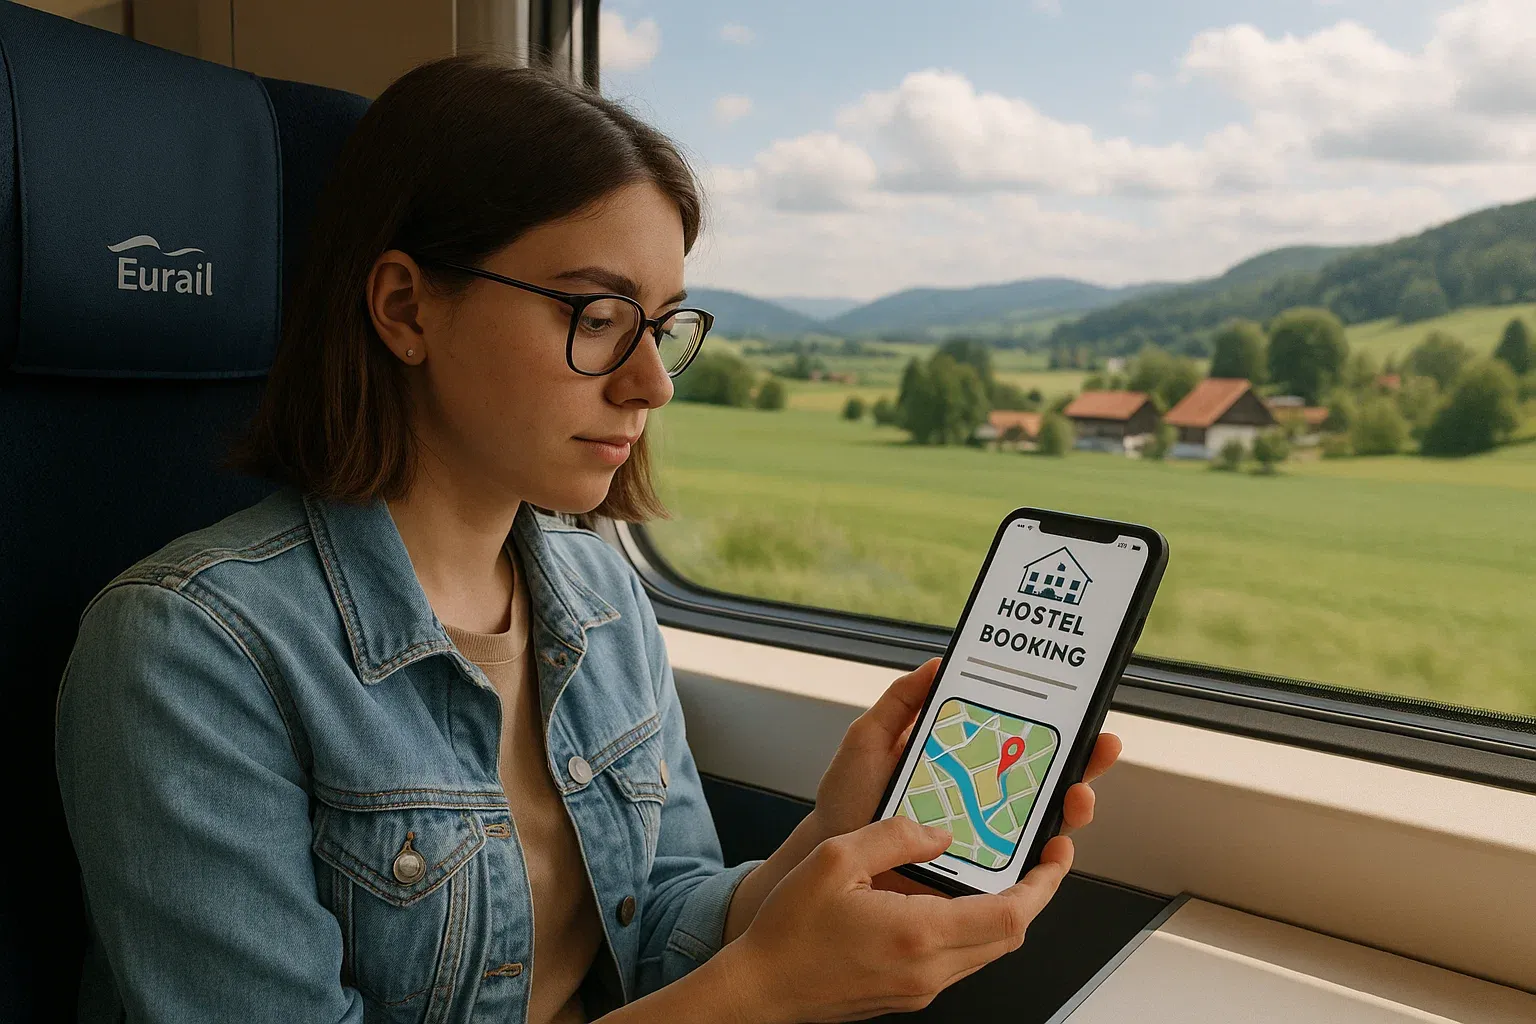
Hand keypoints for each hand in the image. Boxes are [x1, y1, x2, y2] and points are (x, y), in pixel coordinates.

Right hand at [719, 816, 1074, 1022]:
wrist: (762, 988)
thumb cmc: (789, 932)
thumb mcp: (837, 859)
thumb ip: (895, 836)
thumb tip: (939, 834)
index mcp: (918, 934)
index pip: (1010, 916)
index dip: (1043, 885)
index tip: (1055, 855)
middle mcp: (928, 970)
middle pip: (1008, 937)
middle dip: (1032, 896)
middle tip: (1038, 857)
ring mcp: (920, 987)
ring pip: (986, 950)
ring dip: (1002, 913)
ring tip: (999, 872)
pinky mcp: (909, 993)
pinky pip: (958, 959)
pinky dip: (971, 928)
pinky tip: (952, 899)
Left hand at [806, 657, 1122, 891]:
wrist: (831, 860)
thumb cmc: (848, 804)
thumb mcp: (869, 740)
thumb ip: (901, 701)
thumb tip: (938, 664)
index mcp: (962, 765)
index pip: (1019, 744)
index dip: (1053, 729)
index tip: (1077, 712)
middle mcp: (981, 802)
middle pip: (1045, 782)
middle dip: (1082, 765)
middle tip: (1097, 750)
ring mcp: (983, 842)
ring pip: (1045, 825)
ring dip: (1073, 809)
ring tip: (1078, 796)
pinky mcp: (977, 880)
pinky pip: (1023, 873)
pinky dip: (1047, 863)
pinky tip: (1054, 847)